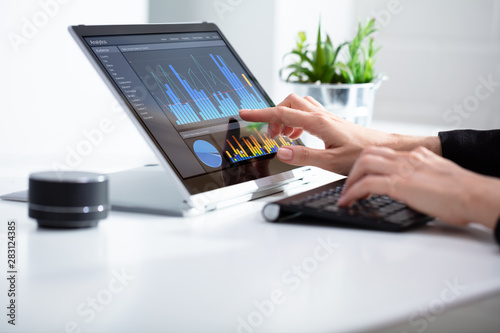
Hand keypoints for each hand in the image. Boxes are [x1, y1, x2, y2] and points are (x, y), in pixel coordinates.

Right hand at [239, 94, 440, 174]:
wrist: (384, 149)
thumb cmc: (362, 155)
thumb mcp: (330, 162)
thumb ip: (302, 156)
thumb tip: (279, 151)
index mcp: (318, 123)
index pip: (282, 113)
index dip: (260, 113)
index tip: (244, 113)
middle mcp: (322, 115)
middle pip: (289, 102)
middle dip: (273, 114)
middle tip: (269, 133)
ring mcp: (327, 116)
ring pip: (298, 105)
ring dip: (285, 116)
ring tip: (282, 136)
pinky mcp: (331, 121)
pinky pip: (307, 112)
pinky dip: (296, 120)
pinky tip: (298, 136)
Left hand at [338, 146, 499, 228]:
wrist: (475, 195)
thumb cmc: (464, 193)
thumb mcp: (439, 177)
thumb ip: (423, 176)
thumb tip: (414, 188)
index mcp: (417, 156)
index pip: (384, 153)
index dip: (368, 164)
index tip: (361, 177)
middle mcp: (408, 158)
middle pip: (368, 154)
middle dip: (354, 170)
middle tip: (348, 187)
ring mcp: (403, 169)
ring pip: (364, 164)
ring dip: (350, 181)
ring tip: (346, 196)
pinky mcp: (400, 184)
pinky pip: (367, 184)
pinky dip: (353, 193)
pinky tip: (348, 202)